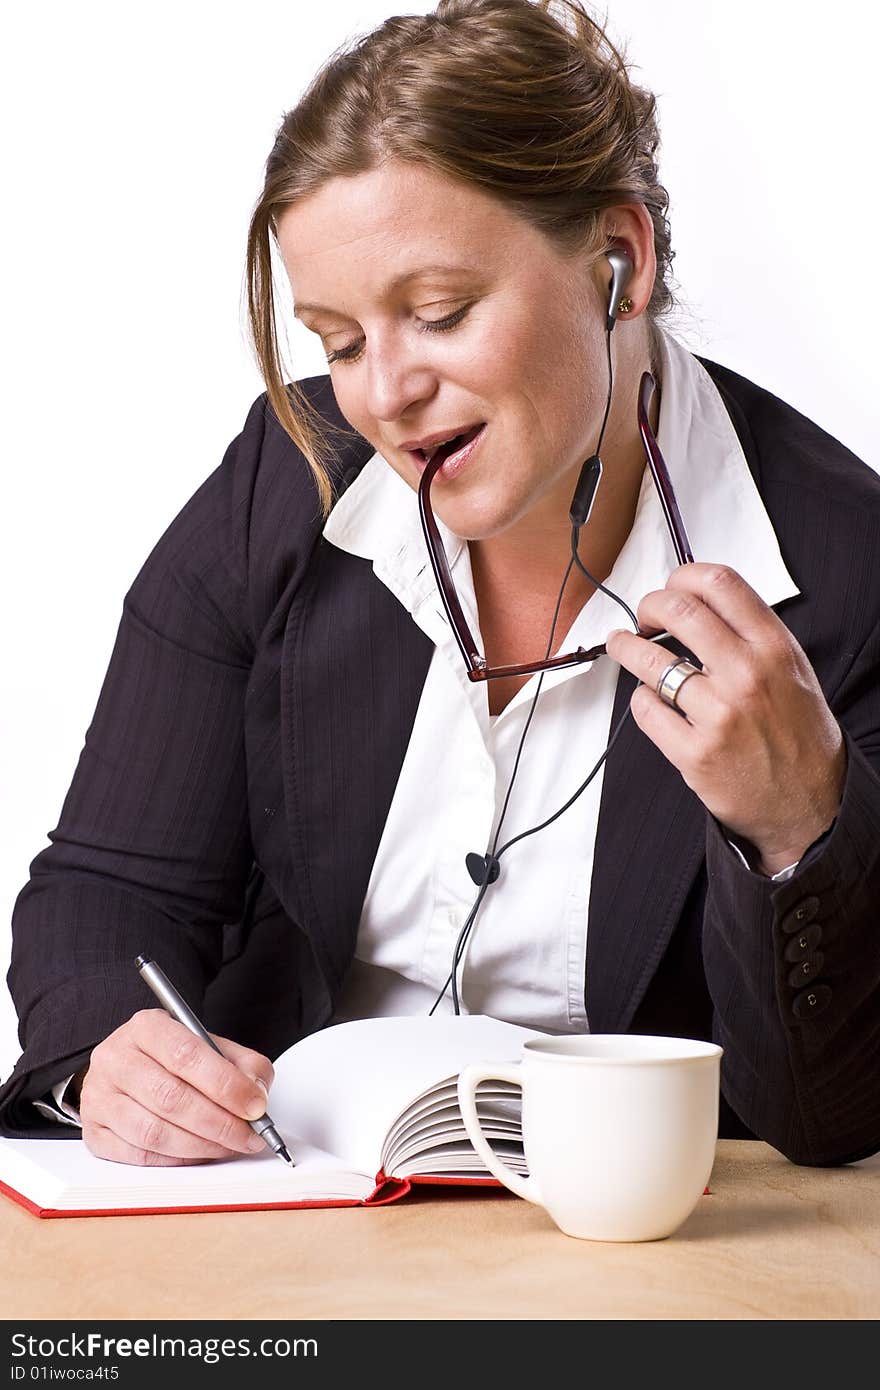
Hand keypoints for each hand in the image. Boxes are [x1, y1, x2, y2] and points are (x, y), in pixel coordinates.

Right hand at [78, 1009, 274, 1165]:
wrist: (128, 1067)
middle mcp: (115, 1058)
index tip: (255, 1105)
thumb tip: (257, 1094)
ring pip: (154, 1132)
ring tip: (229, 1146)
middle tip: (249, 1135)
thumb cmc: (172, 1058)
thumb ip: (242, 1063)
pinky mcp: (93, 1132)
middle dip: (219, 1123)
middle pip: (170, 1098)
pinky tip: (200, 1154)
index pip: (186, 1056)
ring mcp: (99, 1097)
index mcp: (146, 1027)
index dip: (225, 1085)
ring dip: (201, 1146)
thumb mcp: (210, 1045)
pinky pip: (139, 1156)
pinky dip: (176, 1161)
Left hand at [606, 563, 846, 874]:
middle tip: (642, 616)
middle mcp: (746, 675)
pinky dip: (641, 699)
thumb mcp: (792, 670)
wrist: (809, 803)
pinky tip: (650, 699)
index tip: (670, 586)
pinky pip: (646, 709)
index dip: (683, 576)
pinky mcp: (694, 753)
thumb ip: (751, 634)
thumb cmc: (798, 734)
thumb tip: (699, 603)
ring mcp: (718, 715)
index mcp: (774, 648)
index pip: (720, 583)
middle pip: (678, 611)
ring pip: (651, 661)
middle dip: (648, 606)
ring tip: (622, 645)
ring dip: (627, 648)